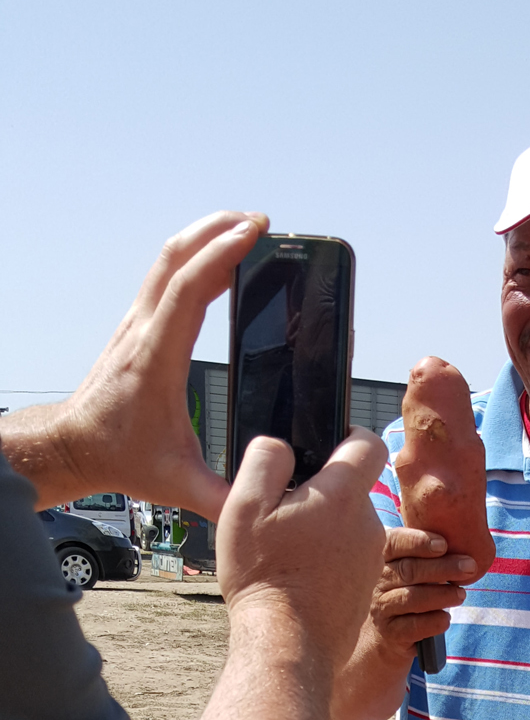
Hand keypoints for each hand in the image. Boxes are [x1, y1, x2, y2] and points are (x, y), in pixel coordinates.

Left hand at [3, 211, 267, 516]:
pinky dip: (196, 255)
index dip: (222, 255)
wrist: (71, 447)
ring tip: (246, 227)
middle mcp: (144, 331)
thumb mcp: (176, 484)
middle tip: (260, 222)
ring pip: (168, 261)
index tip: (254, 234)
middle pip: (175, 259)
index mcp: (158, 359)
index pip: (189, 290)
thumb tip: (268, 497)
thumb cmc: (120, 458)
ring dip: (205, 236)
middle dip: (218, 230)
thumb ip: (225, 494)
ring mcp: (138, 323)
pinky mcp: (140, 325)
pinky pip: (168, 276)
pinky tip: (220, 258)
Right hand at [217, 427, 387, 670]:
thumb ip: (266, 460)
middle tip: (286, 513)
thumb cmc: (265, 574)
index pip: (368, 444)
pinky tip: (300, 575)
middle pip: (353, 488)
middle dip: (324, 492)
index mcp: (343, 494)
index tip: (326, 449)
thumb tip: (280, 445)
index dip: (348, 438)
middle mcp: (367, 521)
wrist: (288, 643)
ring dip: (324, 528)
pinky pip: (349, 557)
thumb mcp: (246, 506)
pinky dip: (328, 559)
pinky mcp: (366, 584)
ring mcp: (371, 555)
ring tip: (288, 552)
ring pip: (348, 524)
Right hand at [328, 525, 477, 719]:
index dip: (418, 542)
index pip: (394, 543)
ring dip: (441, 595)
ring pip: (411, 598)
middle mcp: (378, 582)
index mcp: (384, 560)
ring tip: (461, 594)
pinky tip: (446, 619)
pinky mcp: (391, 634)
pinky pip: (413, 627)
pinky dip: (432, 622)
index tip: (443, 544)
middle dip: (443, 567)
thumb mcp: (415, 571)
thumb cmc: (411, 592)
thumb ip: (431, 556)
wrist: (389, 637)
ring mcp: (382, 609)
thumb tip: (467, 545)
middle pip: (409, 571)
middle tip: (469, 566)